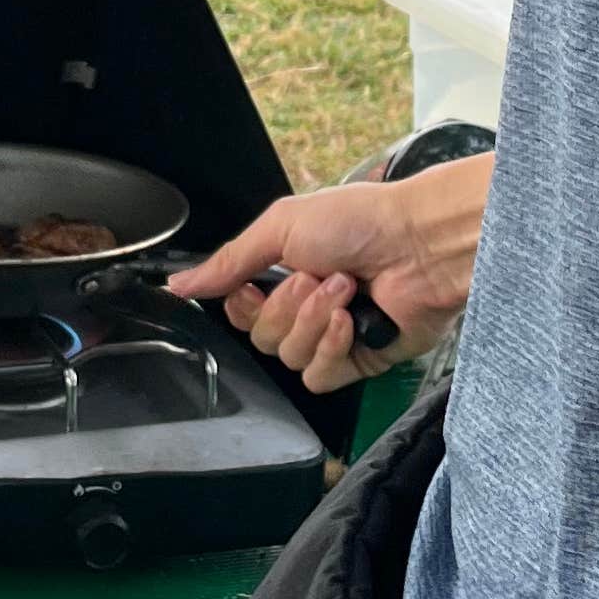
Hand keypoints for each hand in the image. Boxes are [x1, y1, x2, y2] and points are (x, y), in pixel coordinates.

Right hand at [167, 156, 488, 393]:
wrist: (420, 244)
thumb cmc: (360, 221)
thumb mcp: (281, 227)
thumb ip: (229, 262)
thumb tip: (177, 284)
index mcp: (286, 273)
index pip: (240, 313)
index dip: (242, 305)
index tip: (254, 285)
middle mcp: (307, 307)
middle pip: (262, 339)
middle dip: (286, 308)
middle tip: (316, 276)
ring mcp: (334, 336)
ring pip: (290, 358)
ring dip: (313, 321)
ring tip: (345, 289)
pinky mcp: (360, 360)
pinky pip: (320, 377)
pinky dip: (331, 349)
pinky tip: (351, 321)